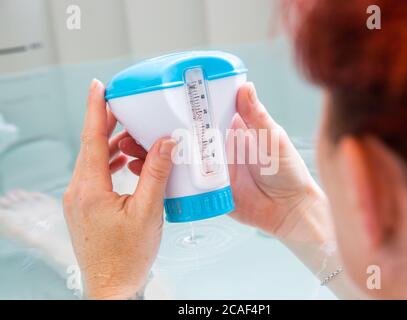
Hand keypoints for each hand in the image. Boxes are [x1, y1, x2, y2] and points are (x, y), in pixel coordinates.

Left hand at [63, 79, 175, 299]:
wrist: (112, 286)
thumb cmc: (128, 256)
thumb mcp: (148, 212)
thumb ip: (156, 173)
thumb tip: (166, 142)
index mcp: (90, 189)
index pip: (91, 138)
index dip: (96, 109)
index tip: (98, 87)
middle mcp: (78, 191)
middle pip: (91, 146)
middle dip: (109, 124)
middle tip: (126, 107)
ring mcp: (78, 200)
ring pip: (93, 161)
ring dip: (112, 146)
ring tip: (134, 138)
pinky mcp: (83, 207)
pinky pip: (94, 175)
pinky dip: (110, 164)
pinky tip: (127, 165)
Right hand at [117, 81, 330, 242]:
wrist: (290, 211)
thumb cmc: (288, 171)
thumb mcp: (273, 139)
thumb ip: (258, 117)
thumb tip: (246, 86)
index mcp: (233, 130)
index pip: (203, 113)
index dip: (182, 106)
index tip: (159, 99)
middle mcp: (219, 148)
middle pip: (184, 135)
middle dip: (159, 131)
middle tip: (135, 127)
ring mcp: (212, 170)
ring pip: (179, 159)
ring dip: (157, 155)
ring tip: (133, 150)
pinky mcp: (209, 191)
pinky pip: (184, 185)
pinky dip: (165, 180)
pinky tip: (147, 175)